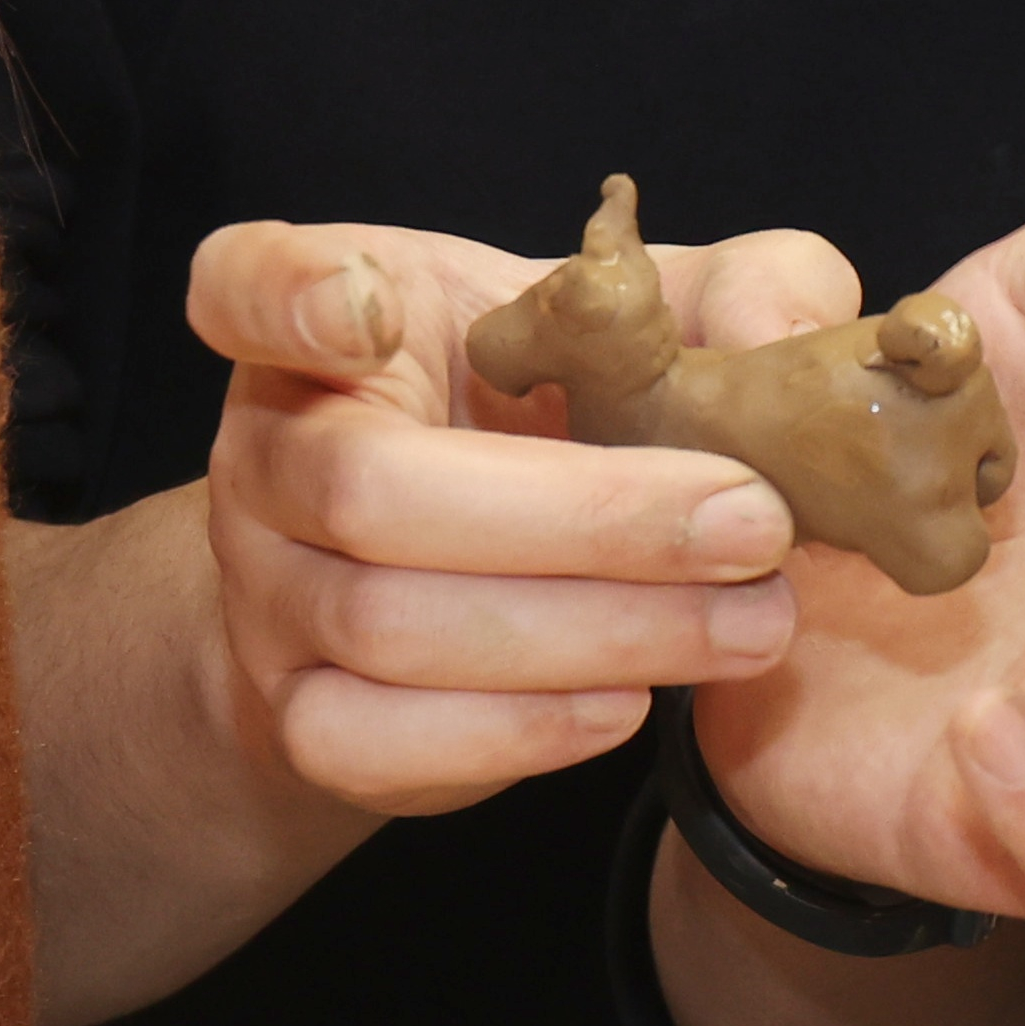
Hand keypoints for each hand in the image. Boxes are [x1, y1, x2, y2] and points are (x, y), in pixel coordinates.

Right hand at [180, 207, 864, 812]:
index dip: (287, 298)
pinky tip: (631, 703)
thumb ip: (730, 293)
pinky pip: (373, 741)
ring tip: (750, 623)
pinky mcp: (299, 715)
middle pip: (372, 489)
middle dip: (583, 517)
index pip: (245, 284)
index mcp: (324, 318)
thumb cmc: (549, 415)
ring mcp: (266, 593)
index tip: (366, 308)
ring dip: (592, 630)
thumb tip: (779, 342)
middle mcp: (265, 451)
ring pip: (389, 625)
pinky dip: (512, 731)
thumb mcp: (634, 326)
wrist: (451, 572)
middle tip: (753, 523)